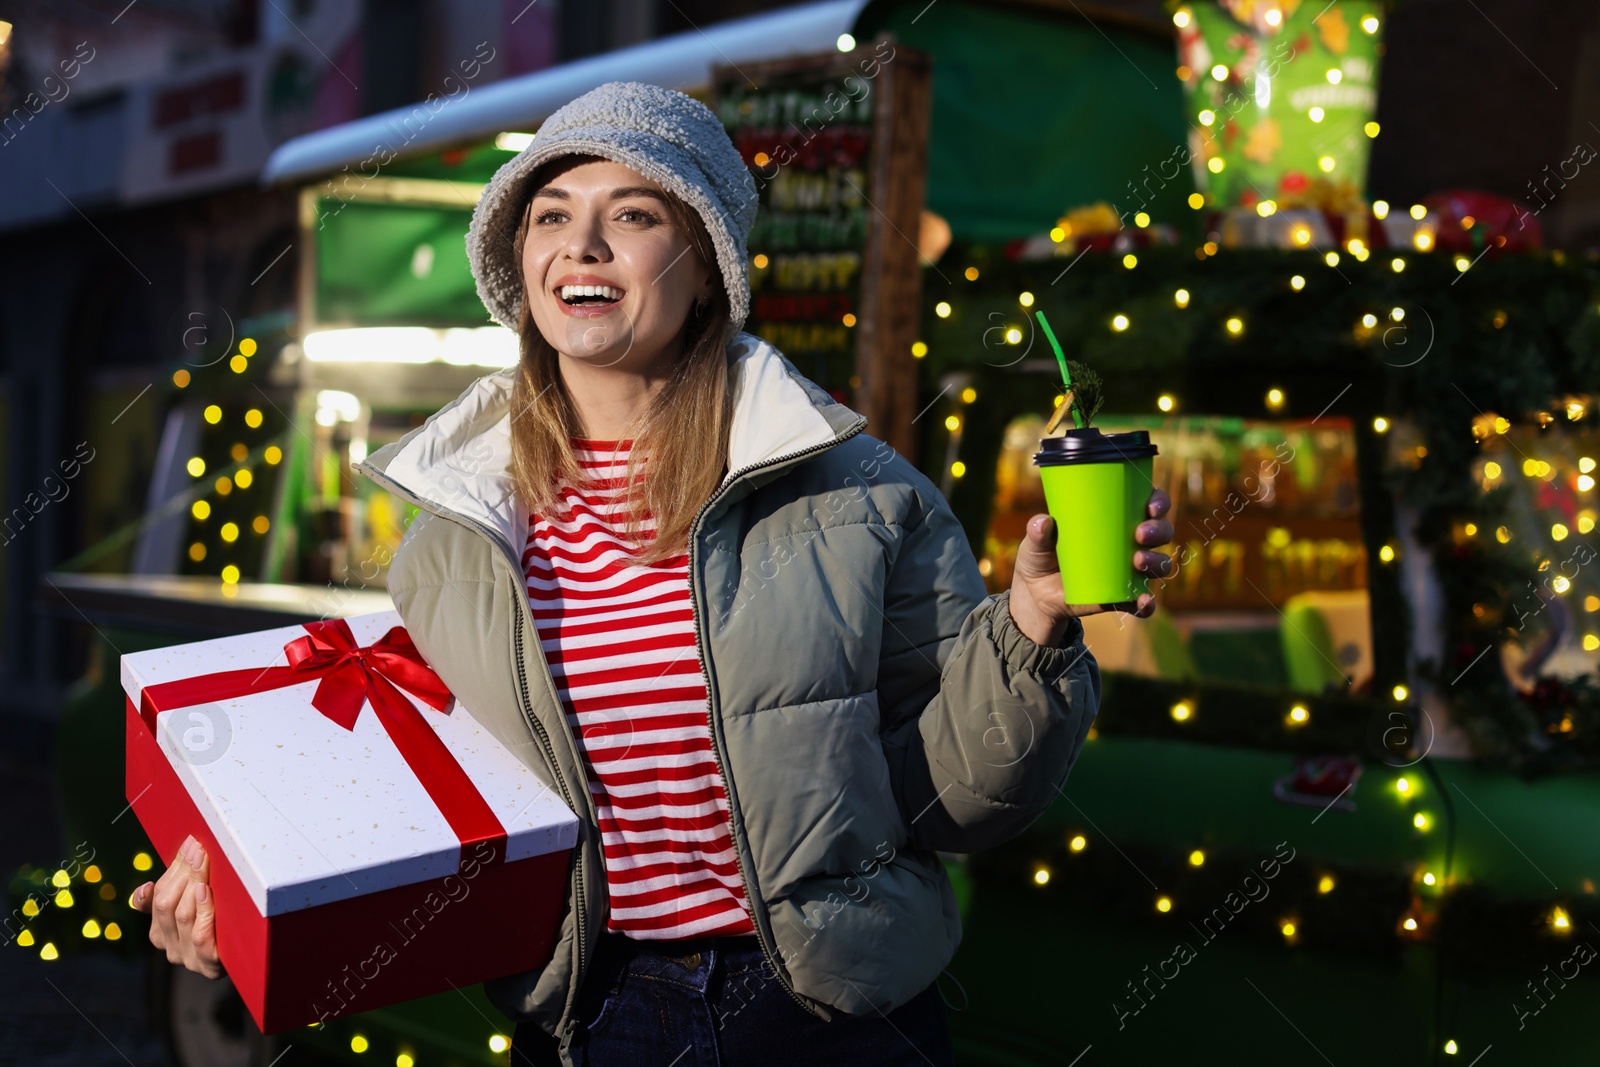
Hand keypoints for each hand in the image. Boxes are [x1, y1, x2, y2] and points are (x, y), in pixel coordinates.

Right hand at [131, 834, 224, 979]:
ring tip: (203, 861)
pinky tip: (206, 892)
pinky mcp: (208, 966)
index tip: (190, 844)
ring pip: (182, 916)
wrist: (253, 957)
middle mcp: (169, 947)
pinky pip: (200, 935)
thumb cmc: (223, 923)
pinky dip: (202, 911)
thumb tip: (143, 891)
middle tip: (199, 848)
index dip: (173, 869)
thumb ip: (172, 894)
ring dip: (193, 884)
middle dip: (184, 872)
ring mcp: (187, 959)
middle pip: (166, 905)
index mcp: (160, 931)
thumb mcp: (196, 905)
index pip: (155, 898)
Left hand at [1008, 488, 1173, 645]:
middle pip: (1161, 531)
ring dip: (1157, 562)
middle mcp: (1130, 542)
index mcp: (1116, 519)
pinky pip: (1143, 603)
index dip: (1158, 501)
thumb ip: (1037, 532)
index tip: (1151, 506)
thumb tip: (1043, 523)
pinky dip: (1147, 604)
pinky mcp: (1122, 597)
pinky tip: (1142, 602)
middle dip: (1159, 530)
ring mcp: (1129, 571)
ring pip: (1159, 564)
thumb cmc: (1041, 555)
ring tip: (1138, 561)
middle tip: (1140, 534)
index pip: (1148, 503)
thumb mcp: (1036, 542)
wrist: (1036, 594)